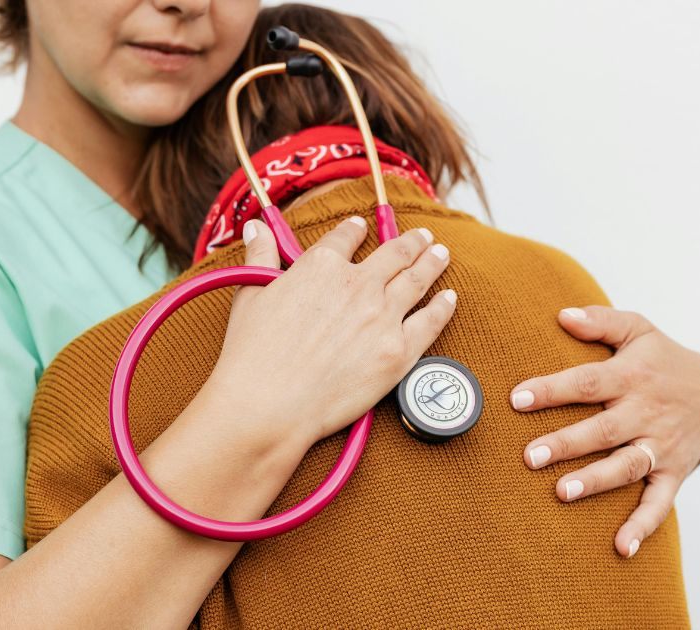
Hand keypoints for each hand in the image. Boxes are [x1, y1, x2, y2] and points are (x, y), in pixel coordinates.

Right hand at [206, 216, 456, 449]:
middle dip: (410, 242)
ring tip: (440, 253)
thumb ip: (260, 258)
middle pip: (394, 253)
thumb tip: (254, 228)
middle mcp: (358, 284)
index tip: (361, 227)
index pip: (345, 237)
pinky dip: (442, 306)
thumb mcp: (250, 294)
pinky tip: (449, 298)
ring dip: (431, 263)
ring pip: (417, 280)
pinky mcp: (399, 351)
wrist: (268, 403)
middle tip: (422, 237)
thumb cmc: (252, 353)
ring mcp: (383, 317)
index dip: (355, 229)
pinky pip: (431, 322)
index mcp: (320, 265)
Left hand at [513, 305, 699, 557]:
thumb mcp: (638, 329)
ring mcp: (659, 446)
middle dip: (567, 443)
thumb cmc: (662, 359)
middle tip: (529, 456)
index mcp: (631, 377)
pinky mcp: (673, 472)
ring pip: (626, 466)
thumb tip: (562, 315)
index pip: (587, 382)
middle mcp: (645, 413)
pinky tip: (621, 547)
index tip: (517, 398)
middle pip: (602, 430)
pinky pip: (658, 503)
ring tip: (562, 493)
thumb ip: (600, 321)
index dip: (552, 390)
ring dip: (596, 481)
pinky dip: (642, 526)